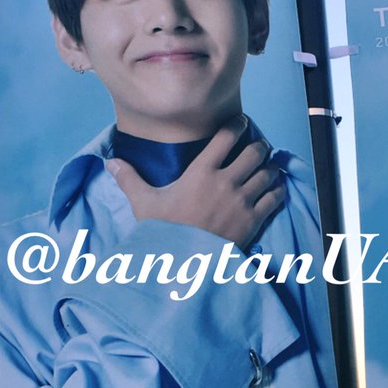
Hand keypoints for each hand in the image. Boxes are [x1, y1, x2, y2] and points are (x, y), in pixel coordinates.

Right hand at [106, 117, 284, 249]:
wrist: (182, 265)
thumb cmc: (163, 232)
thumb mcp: (144, 204)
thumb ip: (130, 180)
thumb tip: (110, 162)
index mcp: (201, 172)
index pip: (227, 137)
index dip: (238, 125)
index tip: (242, 122)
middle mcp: (225, 182)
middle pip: (255, 151)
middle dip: (259, 146)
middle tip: (257, 146)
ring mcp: (242, 201)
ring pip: (268, 173)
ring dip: (269, 168)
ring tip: (266, 167)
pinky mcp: (253, 220)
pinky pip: (275, 197)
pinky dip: (277, 190)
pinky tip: (274, 189)